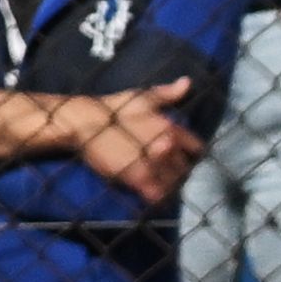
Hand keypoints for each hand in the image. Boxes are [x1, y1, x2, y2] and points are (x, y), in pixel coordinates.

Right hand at [81, 80, 204, 204]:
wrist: (84, 122)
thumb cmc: (114, 107)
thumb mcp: (143, 97)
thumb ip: (168, 94)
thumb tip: (187, 83)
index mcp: (171, 127)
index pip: (196, 147)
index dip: (190, 153)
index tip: (181, 155)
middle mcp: (167, 147)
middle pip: (184, 168)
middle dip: (177, 170)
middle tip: (164, 171)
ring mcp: (154, 164)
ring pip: (173, 184)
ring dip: (168, 185)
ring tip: (157, 182)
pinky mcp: (139, 179)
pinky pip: (158, 197)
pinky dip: (157, 198)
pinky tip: (150, 194)